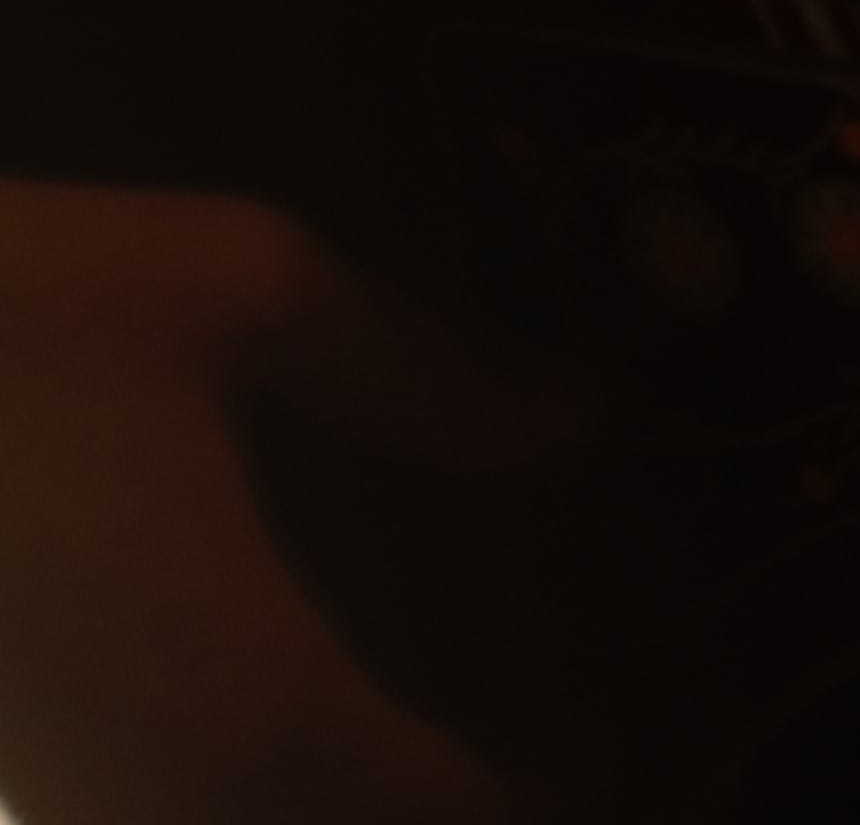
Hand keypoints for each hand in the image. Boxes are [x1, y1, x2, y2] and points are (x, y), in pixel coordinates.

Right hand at [0, 182, 570, 824]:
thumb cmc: (1, 319)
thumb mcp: (234, 286)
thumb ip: (415, 370)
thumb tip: (570, 418)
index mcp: (259, 711)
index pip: (453, 822)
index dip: (552, 784)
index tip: (602, 711)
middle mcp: (160, 811)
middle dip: (432, 798)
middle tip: (512, 709)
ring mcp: (59, 815)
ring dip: (318, 786)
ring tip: (380, 700)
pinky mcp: (1, 788)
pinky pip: (148, 807)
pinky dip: (224, 776)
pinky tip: (243, 682)